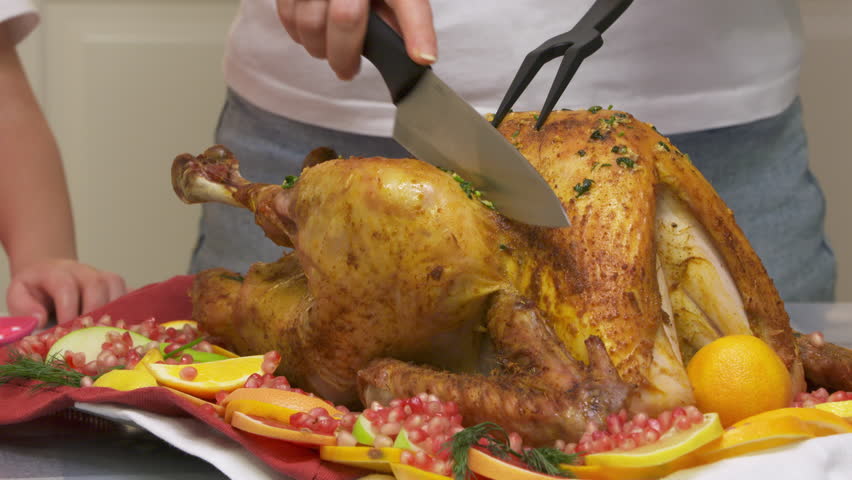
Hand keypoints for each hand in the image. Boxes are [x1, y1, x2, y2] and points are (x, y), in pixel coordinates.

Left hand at [6, 259, 125, 326]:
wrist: (50, 272)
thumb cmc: (36, 289)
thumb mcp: (18, 293)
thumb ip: (23, 306)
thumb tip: (41, 321)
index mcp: (57, 272)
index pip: (66, 286)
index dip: (68, 310)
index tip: (65, 332)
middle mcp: (84, 271)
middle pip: (97, 286)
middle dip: (93, 314)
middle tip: (87, 336)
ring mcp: (103, 276)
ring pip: (117, 289)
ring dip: (113, 314)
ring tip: (105, 334)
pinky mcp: (116, 285)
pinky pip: (129, 295)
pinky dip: (128, 312)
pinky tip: (121, 327)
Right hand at [276, 0, 436, 79]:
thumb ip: (402, 18)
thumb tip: (415, 54)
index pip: (408, 2)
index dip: (417, 30)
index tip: (422, 57)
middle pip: (345, 18)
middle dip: (344, 55)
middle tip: (347, 70)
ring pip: (309, 22)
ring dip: (319, 48)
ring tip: (329, 51)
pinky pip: (288, 16)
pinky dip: (299, 35)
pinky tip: (313, 35)